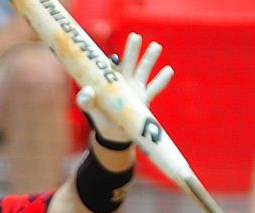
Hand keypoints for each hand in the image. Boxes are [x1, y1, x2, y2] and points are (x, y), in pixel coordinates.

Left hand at [76, 31, 173, 145]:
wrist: (115, 134)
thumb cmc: (101, 118)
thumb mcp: (91, 110)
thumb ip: (86, 101)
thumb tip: (86, 91)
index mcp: (110, 80)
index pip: (110, 66)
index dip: (111, 61)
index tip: (113, 59)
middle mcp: (124, 80)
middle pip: (128, 62)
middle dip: (132, 50)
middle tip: (135, 36)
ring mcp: (135, 88)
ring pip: (143, 70)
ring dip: (149, 59)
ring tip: (156, 46)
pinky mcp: (144, 99)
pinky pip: (154, 88)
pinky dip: (161, 80)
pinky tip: (168, 70)